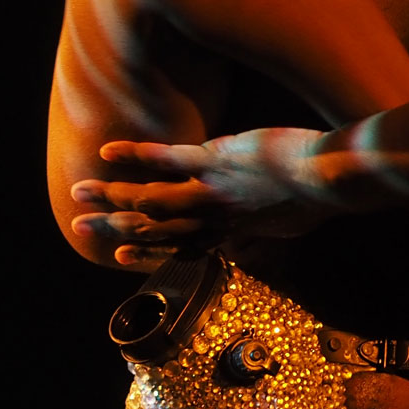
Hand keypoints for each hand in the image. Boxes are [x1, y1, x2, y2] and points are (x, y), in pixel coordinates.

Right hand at [70, 128, 335, 268]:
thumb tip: (255, 242)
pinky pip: (167, 159)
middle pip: (155, 228)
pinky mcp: (215, 161)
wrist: (329, 180)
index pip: (181, 247)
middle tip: (80, 227)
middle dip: (115, 228)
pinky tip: (109, 152)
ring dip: (112, 195)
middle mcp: (214, 218)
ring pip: (150, 198)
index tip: (122, 255)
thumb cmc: (318, 200)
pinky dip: (136, 156)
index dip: (148, 252)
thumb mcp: (290, 226)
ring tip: (79, 193)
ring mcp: (211, 190)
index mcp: (232, 232)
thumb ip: (264, 234)